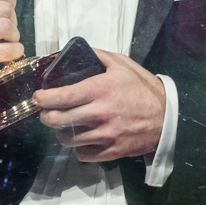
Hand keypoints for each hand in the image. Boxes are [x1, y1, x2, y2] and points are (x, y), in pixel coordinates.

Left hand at [33, 50, 165, 162]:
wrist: (167, 117)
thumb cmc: (143, 89)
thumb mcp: (122, 64)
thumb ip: (98, 55)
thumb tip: (75, 49)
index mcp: (101, 90)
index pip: (62, 97)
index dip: (43, 99)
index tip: (38, 97)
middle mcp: (100, 113)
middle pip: (58, 120)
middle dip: (46, 116)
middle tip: (46, 112)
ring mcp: (105, 135)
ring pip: (67, 139)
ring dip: (61, 132)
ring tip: (65, 125)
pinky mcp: (111, 151)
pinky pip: (82, 154)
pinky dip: (78, 147)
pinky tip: (82, 138)